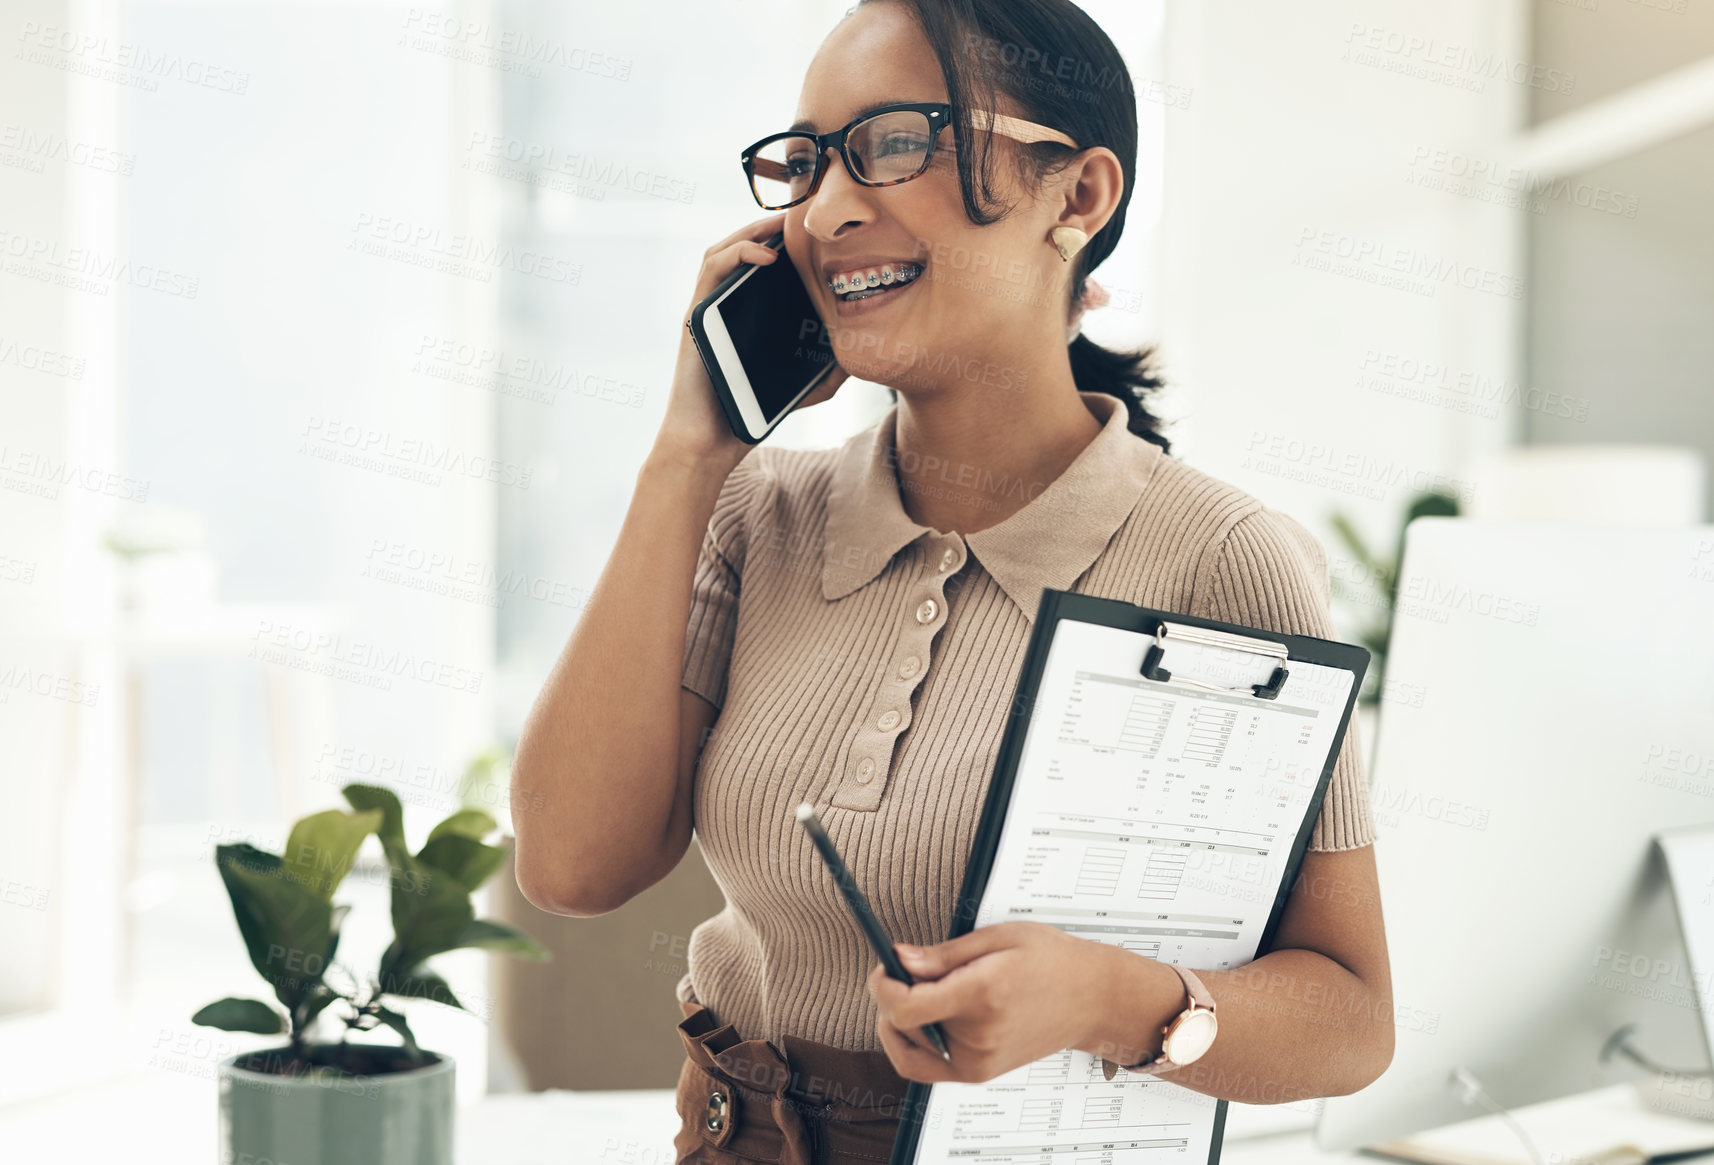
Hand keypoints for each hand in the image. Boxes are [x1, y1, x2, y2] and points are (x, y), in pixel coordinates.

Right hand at [657, 214, 850, 474]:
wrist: (713, 442)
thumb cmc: (753, 415)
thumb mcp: (805, 387)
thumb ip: (830, 368)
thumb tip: (864, 347)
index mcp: (747, 313)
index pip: (767, 263)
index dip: (790, 241)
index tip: (824, 231)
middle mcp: (725, 303)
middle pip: (746, 246)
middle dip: (775, 226)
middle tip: (808, 214)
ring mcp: (708, 305)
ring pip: (725, 247)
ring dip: (755, 229)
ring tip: (788, 224)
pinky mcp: (695, 313)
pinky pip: (712, 268)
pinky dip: (738, 253)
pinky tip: (768, 255)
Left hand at [866, 921, 1107, 1083]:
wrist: (1091, 998)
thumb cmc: (1052, 961)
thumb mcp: (998, 938)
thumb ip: (943, 954)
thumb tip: (902, 958)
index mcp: (982, 995)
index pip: (905, 1008)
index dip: (882, 986)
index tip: (884, 968)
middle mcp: (979, 1036)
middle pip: (905, 1023)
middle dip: (896, 992)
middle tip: (913, 968)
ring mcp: (979, 1061)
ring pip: (910, 1044)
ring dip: (906, 1017)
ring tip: (933, 990)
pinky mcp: (979, 1074)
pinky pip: (924, 1068)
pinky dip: (912, 1044)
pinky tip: (922, 1020)